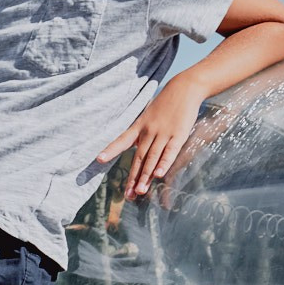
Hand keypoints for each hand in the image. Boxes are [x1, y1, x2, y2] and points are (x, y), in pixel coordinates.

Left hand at [98, 80, 202, 198]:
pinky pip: (169, 152)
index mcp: (139, 126)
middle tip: (127, 195)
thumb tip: (134, 146)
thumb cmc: (165, 104)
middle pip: (138, 158)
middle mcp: (148, 131)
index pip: (122, 140)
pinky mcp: (178, 135)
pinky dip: (163, 164)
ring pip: (152, 158)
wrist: (184, 89)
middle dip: (133, 178)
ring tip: (140, 191)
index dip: (111, 149)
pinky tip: (158, 175)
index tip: (99, 159)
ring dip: (145, 176)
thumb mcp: (148, 116)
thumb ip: (141, 132)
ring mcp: (163, 134)